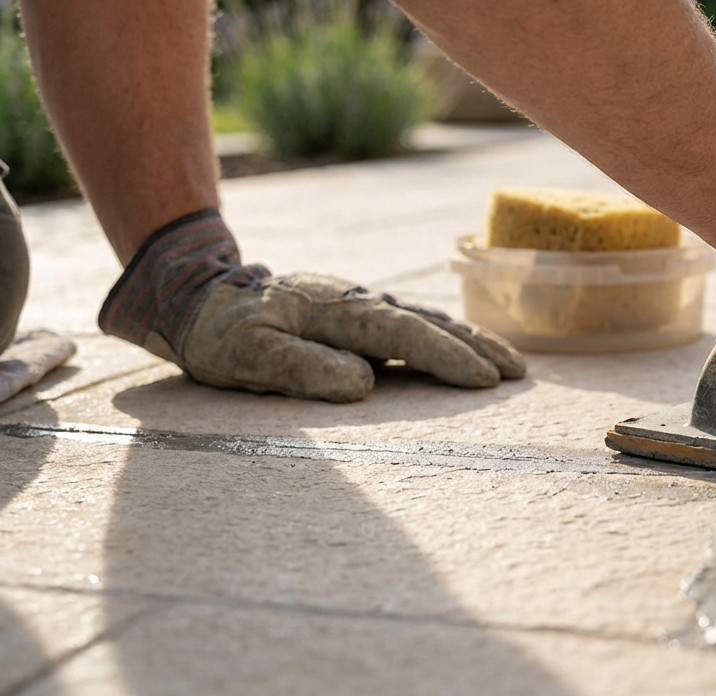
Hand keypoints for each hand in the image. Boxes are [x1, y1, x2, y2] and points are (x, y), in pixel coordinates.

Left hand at [100, 210, 523, 402]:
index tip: (484, 380)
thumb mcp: (243, 354)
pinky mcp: (354, 313)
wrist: (196, 290)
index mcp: (335, 311)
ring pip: (425, 319)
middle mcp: (355, 302)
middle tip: (518, 373)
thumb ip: (300, 367)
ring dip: (469, 340)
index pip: (403, 334)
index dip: (446, 358)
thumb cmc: (218, 331)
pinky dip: (445, 335)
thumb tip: (364, 384)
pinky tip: (463, 349)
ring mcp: (357, 304)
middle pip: (428, 322)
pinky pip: (411, 323)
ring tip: (508, 363)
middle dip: (476, 347)